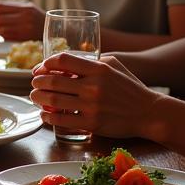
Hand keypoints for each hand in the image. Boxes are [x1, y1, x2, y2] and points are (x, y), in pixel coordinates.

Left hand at [0, 0, 44, 40]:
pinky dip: (0, 36)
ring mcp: (25, 29)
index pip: (0, 6)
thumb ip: (11, 7)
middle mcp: (26, 17)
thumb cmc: (37, 18)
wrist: (55, 32)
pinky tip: (2, 34)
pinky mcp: (24, 39)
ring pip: (0, 28)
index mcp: (25, 7)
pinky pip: (6, 37)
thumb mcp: (27, 8)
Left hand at [30, 53, 164, 138]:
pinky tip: (44, 114)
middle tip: (34, 84)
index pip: (62, 60)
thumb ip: (92, 60)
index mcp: (98, 69)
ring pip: (53, 100)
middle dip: (37, 82)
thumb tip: (65, 61)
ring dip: (38, 98)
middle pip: (52, 81)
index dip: (46, 63)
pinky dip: (47, 116)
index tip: (40, 69)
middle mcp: (93, 86)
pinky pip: (61, 119)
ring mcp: (92, 106)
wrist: (149, 113)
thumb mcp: (115, 66)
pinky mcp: (92, 123)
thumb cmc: (130, 88)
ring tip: (35, 97)